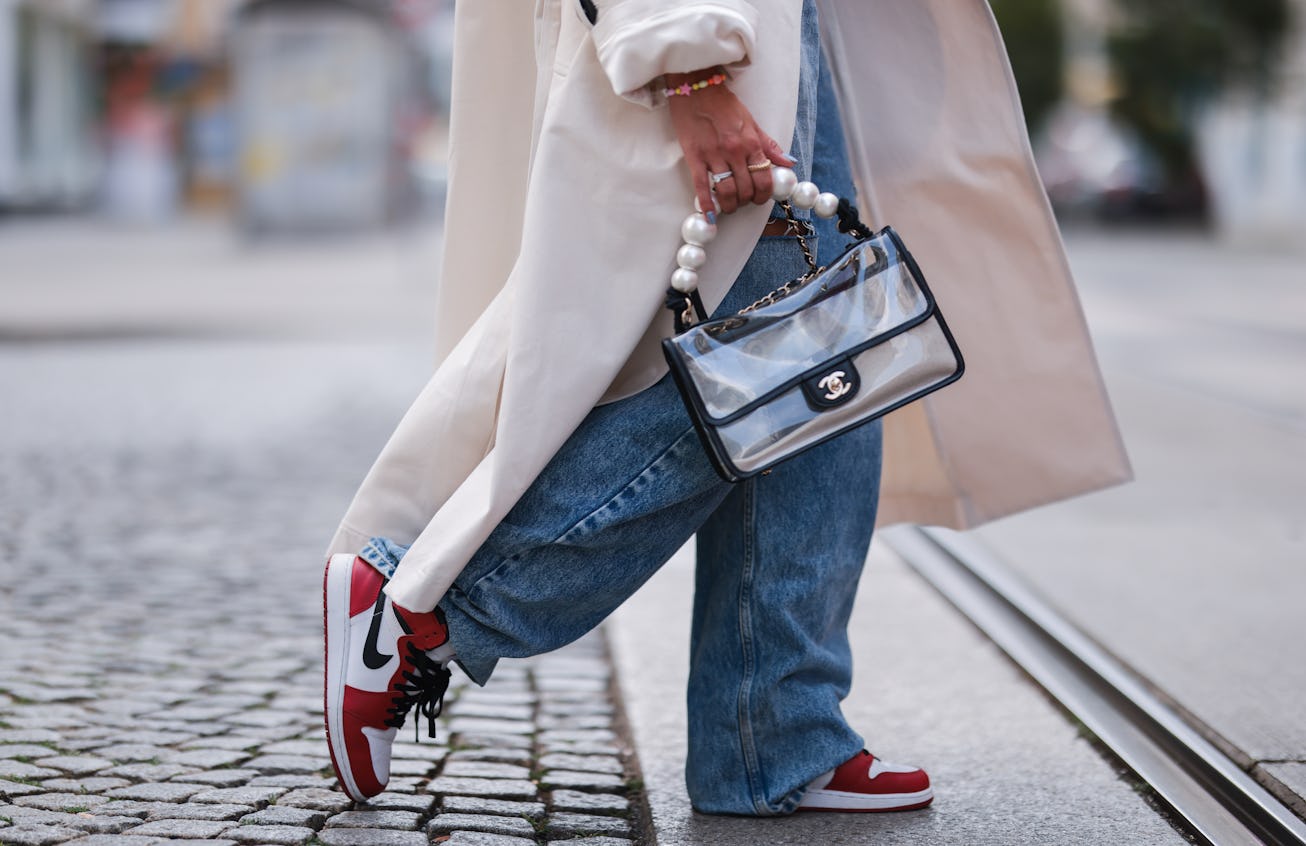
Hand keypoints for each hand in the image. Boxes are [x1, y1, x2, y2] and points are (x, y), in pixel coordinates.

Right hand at [665, 69, 795, 216]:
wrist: (696, 87)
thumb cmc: (723, 103)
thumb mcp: (751, 121)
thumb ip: (768, 145)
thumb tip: (788, 162)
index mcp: (751, 142)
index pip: (764, 178)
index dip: (764, 194)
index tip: (759, 198)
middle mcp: (735, 151)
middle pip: (746, 189)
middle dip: (747, 201)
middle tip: (743, 201)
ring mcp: (714, 155)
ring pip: (727, 191)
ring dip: (730, 205)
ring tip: (729, 206)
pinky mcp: (695, 157)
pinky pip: (702, 186)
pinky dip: (707, 203)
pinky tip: (710, 214)